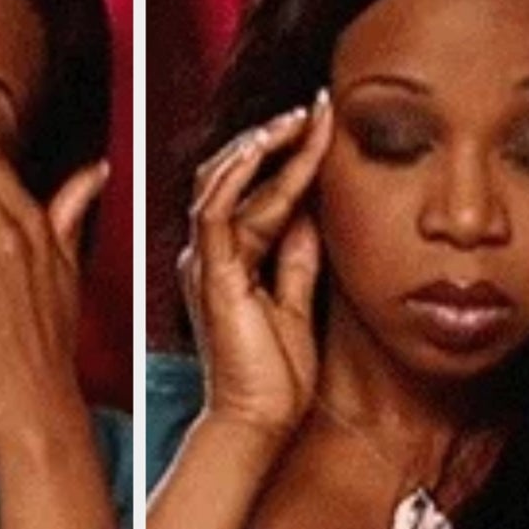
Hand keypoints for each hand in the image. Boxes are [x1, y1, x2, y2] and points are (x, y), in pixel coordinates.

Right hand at [178, 90, 333, 435]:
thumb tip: (312, 209)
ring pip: (222, 181)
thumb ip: (297, 254)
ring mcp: (206, 261)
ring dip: (262, 145)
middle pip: (234, 174)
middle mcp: (210, 253)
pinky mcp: (211, 274)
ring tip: (299, 117)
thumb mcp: (296, 300)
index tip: (323, 122)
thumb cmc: (274, 374)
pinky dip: (238, 174)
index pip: (255, 190)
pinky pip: (215, 210)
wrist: (260, 421)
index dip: (289, 154)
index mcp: (229, 259)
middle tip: (317, 107)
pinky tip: (266, 146)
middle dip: (276, 137)